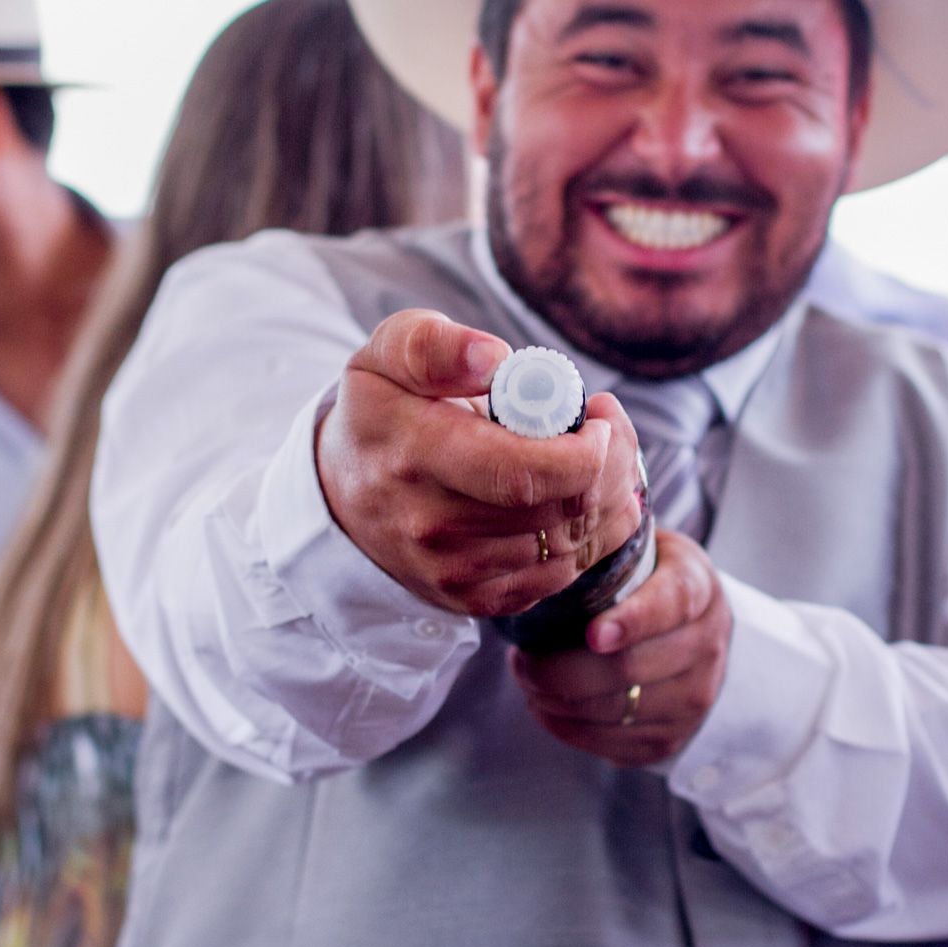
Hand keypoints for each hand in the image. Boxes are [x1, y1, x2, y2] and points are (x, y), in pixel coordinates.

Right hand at [316, 309, 643, 616]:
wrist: (341, 489)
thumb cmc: (381, 409)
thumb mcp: (389, 354)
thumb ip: (436, 347)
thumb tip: (494, 359)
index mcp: (413, 455)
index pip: (520, 473)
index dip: (582, 452)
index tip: (597, 416)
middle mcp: (430, 525)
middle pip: (555, 512)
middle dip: (605, 468)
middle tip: (606, 429)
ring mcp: (451, 571)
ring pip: (567, 547)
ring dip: (602, 501)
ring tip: (595, 458)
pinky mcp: (471, 599)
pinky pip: (557, 577)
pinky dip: (585, 538)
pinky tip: (577, 498)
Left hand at [511, 529, 730, 766]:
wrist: (695, 635)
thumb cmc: (651, 584)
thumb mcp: (646, 552)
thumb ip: (609, 549)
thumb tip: (548, 545)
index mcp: (698, 590)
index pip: (671, 604)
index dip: (631, 621)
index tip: (592, 633)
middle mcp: (706, 648)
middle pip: (628, 668)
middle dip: (560, 669)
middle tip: (520, 659)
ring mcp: (693, 700)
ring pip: (613, 711)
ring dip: (555, 700)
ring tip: (526, 679)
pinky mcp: (670, 740)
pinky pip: (609, 744)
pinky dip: (566, 727)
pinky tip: (544, 706)